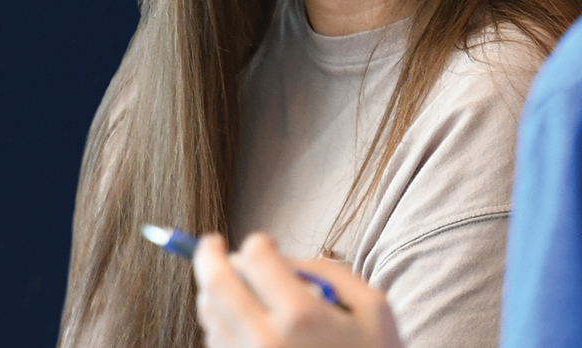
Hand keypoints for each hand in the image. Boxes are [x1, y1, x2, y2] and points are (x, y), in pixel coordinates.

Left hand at [192, 232, 403, 347]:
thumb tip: (281, 259)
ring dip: (215, 294)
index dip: (259, 244)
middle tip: (213, 244)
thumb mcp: (372, 307)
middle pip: (216, 285)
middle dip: (209, 255)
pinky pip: (217, 345)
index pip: (256, 259)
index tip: (265, 244)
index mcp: (301, 318)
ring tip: (237, 290)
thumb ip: (327, 272)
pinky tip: (246, 326)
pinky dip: (222, 326)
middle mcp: (266, 343)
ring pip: (210, 316)